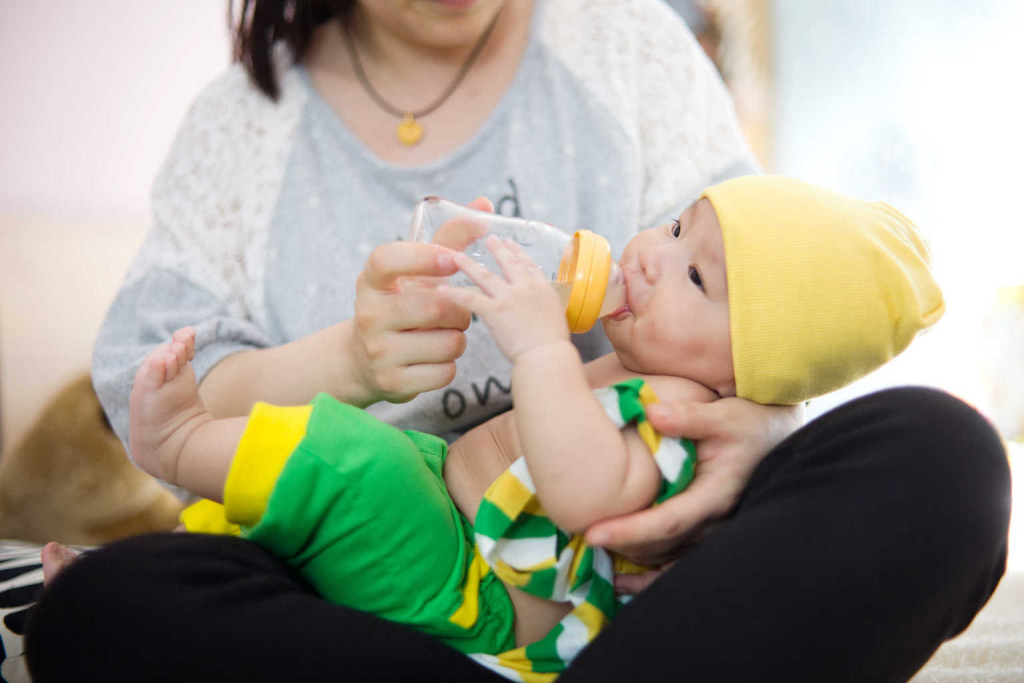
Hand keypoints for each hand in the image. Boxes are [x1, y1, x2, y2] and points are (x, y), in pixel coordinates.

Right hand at [348, 198, 491, 403]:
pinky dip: (450, 364)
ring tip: (442, 334)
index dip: (423, 257)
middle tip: (454, 311)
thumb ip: (449, 239)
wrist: (365, 359)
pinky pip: (446, 371)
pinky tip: (434, 357)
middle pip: (436, 306)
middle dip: (458, 309)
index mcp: (371, 280)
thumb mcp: (415, 272)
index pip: (389, 259)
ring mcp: (378, 352)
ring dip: (458, 338)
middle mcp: (369, 314)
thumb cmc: (401, 303)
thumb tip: (486, 206)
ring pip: (449, 342)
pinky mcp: (392, 384)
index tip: (451, 259)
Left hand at [437, 237, 569, 361]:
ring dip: (468, 264)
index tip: (511, 244)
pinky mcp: (495, 312)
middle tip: (490, 238)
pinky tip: (441, 290)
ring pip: (485, 276)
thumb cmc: (554, 348)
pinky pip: (470, 299)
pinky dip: (454, 294)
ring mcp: (509, 298)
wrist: (548, 355)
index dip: (519, 253)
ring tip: (456, 256)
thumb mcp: (557, 323)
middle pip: (508, 263)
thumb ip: (544, 315)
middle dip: (498, 249)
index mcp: (543, 291)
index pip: (529, 267)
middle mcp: (526, 289)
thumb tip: (538, 321)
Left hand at [585, 397, 804, 590]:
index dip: (630, 531)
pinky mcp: (706, 534)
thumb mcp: (724, 415)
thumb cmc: (749, 423)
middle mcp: (714, 522)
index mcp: (715, 495)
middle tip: (576, 534)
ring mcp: (711, 533)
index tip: (594, 533)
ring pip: (665, 558)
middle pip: (660, 546)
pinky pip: (677, 567)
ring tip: (589, 549)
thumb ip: (690, 417)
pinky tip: (622, 581)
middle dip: (619, 544)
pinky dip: (649, 577)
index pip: (667, 522)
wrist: (775, 438)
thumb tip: (652, 413)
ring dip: (629, 557)